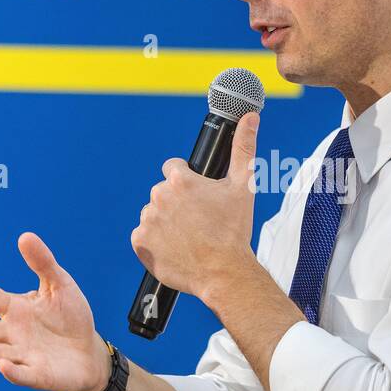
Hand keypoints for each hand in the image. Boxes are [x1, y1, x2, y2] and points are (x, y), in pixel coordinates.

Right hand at [0, 232, 111, 390]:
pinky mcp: (36, 375)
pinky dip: (11, 371)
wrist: (89, 351)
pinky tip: (3, 365)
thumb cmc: (70, 317)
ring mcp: (22, 356)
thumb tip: (25, 236)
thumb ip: (43, 264)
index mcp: (15, 309)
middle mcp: (12, 334)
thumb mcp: (60, 286)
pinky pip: (21, 374)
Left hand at [131, 110, 259, 300]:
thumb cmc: (234, 230)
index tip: (198, 198)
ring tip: (188, 237)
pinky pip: (144, 237)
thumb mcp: (242, 187)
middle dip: (177, 204)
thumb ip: (243, 148)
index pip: (173, 169)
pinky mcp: (140, 243)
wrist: (224, 272)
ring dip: (166, 222)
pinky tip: (175, 247)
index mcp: (179, 180)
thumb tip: (250, 117)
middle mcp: (158, 197)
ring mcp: (147, 221)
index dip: (187, 182)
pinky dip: (155, 242)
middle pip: (163, 193)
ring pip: (154, 214)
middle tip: (198, 221)